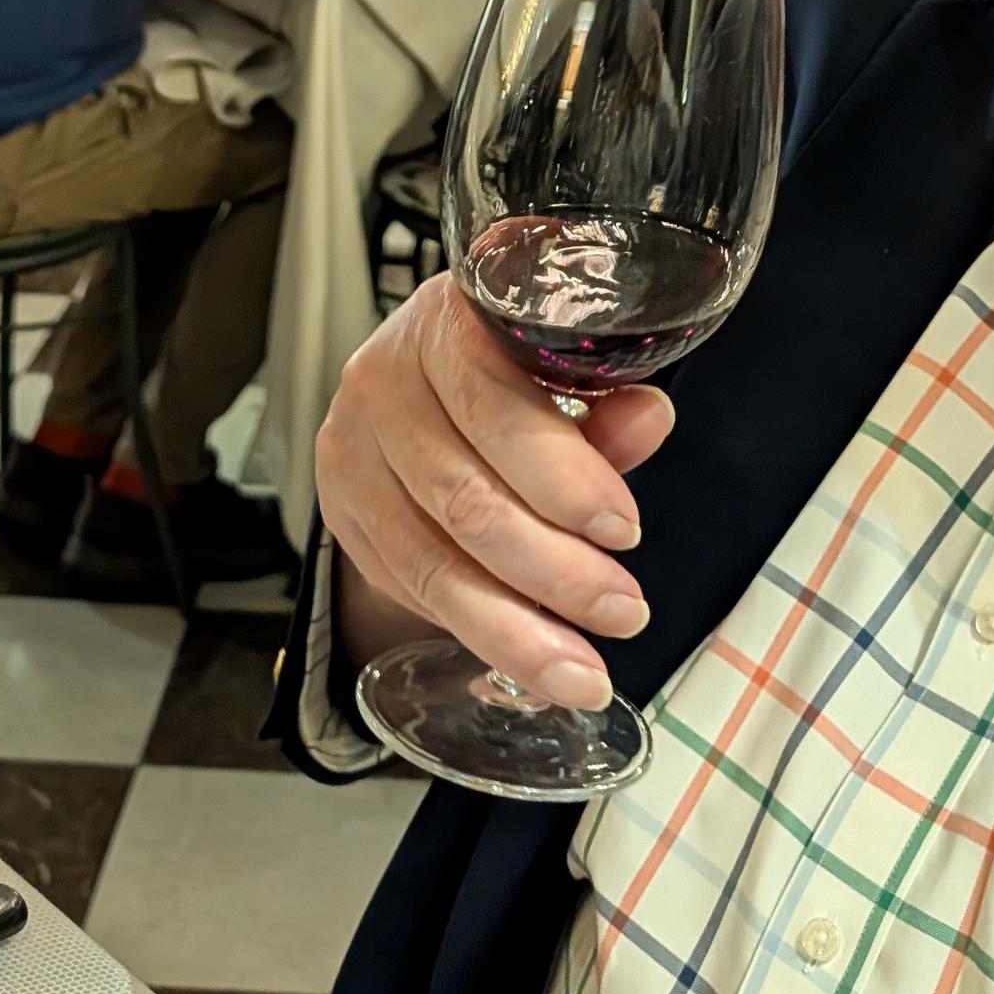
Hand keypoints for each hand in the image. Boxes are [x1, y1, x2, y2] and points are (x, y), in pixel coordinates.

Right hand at [319, 276, 679, 705]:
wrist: (421, 369)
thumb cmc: (506, 362)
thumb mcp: (561, 366)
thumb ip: (605, 400)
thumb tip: (650, 419)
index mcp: (445, 321)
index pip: (494, 409)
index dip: (563, 479)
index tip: (624, 530)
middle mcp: (383, 380)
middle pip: (465, 499)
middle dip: (554, 571)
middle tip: (622, 611)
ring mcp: (351, 447)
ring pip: (432, 561)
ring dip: (516, 629)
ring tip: (583, 672)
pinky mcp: (342, 507)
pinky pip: (408, 585)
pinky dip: (475, 628)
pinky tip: (530, 654)